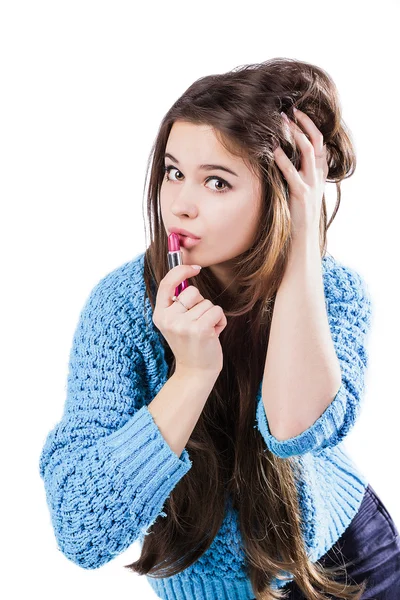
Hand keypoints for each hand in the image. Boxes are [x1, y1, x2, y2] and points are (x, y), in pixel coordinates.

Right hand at [152, 264, 226, 375]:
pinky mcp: (200, 329)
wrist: (195, 372)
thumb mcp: (176, 322)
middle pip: (192, 291)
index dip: (181, 270)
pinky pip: (217, 311)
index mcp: (159, 314)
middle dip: (200, 303)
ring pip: (207, 303)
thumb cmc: (190, 343)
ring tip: (205, 331)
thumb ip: (178, 301)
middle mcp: (168, 319)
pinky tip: (213, 334)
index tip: (195, 268)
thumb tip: (187, 268)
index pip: (167, 283)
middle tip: (197, 322)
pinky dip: (220, 321)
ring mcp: (183, 325)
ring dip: (211, 315)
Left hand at [273, 108, 328, 240]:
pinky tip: (274, 149)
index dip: (310, 126)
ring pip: (308, 152)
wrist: (303, 239)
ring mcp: (312, 185)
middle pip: (316, 142)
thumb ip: (296, 174)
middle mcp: (318, 176)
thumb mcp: (300, 191)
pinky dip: (283, 159)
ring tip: (282, 122)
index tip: (298, 113)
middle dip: (303, 124)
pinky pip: (293, 172)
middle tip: (289, 111)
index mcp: (319, 174)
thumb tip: (280, 158)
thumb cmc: (297, 216)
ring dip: (295, 134)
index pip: (319, 143)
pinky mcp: (301, 195)